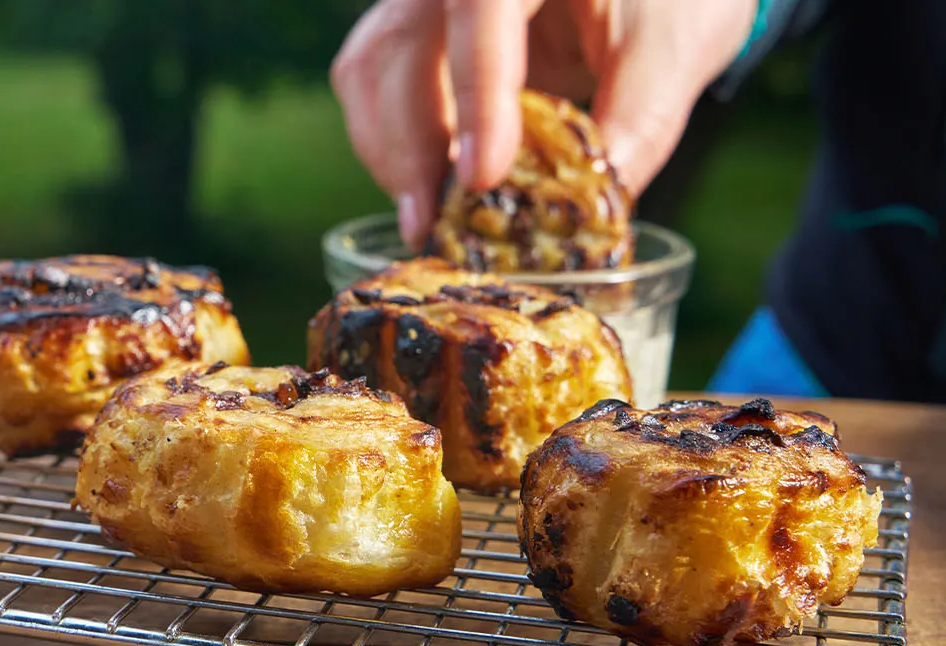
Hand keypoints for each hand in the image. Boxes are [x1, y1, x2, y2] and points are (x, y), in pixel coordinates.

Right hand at [331, 0, 755, 247]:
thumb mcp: (675, 46)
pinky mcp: (418, 36)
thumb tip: (592, 210)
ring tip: (430, 220)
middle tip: (434, 225)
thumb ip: (639, 120)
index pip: (479, 12)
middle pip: (396, 49)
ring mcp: (426, 3)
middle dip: (407, 145)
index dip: (475, 97)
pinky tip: (432, 192)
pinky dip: (395, 147)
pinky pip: (376, 85)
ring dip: (390, 152)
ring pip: (368, 71)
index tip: (482, 178)